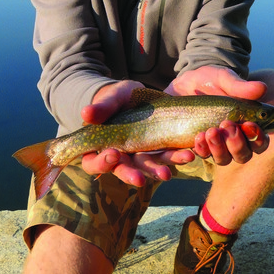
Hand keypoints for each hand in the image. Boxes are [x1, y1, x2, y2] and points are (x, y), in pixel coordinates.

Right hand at [80, 80, 194, 184]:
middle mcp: (121, 156)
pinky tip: (188, 153)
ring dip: (159, 169)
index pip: (94, 162)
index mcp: (101, 147)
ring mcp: (140, 155)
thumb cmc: (116, 98)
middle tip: (142, 179)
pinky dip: (177, 156)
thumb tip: (85, 113)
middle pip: (123, 171)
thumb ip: (101, 107)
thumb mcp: (111, 98)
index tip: (113, 154)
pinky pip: (167, 155)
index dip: (102, 162)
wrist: (137, 95)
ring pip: (148, 166)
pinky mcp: (158, 149)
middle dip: (134, 174)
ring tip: (171, 171)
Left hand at [165, 66, 269, 164]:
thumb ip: (241, 86)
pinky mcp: (198, 145)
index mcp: (247, 125)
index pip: (259, 141)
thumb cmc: (211, 81)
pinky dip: (199, 151)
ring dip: (218, 149)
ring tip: (209, 131)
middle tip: (226, 125)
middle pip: (243, 155)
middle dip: (236, 143)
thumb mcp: (224, 79)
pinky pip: (201, 155)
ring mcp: (216, 145)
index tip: (249, 124)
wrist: (184, 83)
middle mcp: (234, 140)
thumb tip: (262, 88)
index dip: (257, 137)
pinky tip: (196, 141)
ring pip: (223, 159)